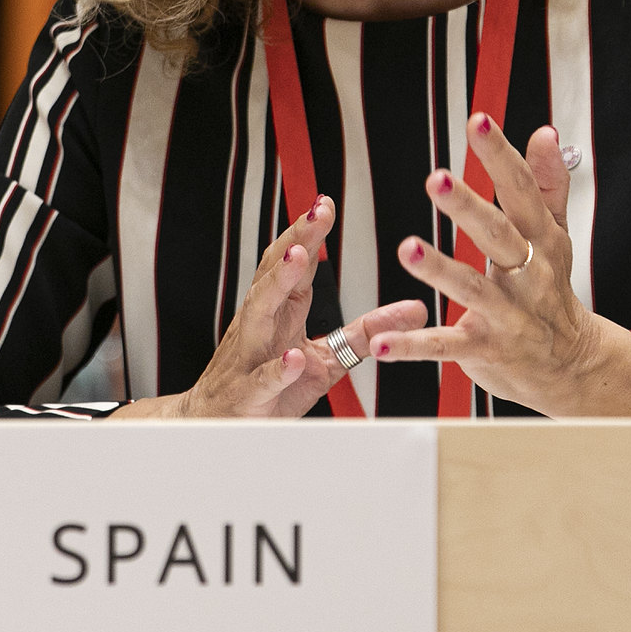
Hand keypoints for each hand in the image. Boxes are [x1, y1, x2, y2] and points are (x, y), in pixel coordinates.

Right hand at [112, 195, 426, 418]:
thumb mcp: (326, 358)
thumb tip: (416, 309)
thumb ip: (367, 332)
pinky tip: (292, 357)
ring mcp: (249, 359)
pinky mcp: (247, 397)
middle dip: (296, 242)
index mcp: (279, 313)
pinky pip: (261, 380)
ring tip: (298, 259)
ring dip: (277, 285)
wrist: (214, 429)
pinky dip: (276, 369)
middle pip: (275, 276)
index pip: (292, 264)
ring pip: (258, 315)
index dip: (308, 233)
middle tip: (317, 214)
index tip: (325, 203)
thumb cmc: (269, 388)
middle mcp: (260, 327)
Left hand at [369, 115, 630, 416]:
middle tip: (436, 179)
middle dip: (468, 207)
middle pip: (498, 235)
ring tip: (407, 248)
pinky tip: (380, 342)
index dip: (500, 155)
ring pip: (472, 288)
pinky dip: (413, 345)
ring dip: (439, 269)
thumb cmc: (552, 289)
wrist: (570, 363)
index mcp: (540, 239)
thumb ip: (547, 183)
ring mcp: (508, 314)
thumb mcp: (556, 234)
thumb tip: (545, 132)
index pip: (521, 189)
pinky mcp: (486, 349)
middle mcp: (528, 273)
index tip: (478, 120)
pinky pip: (446, 345)